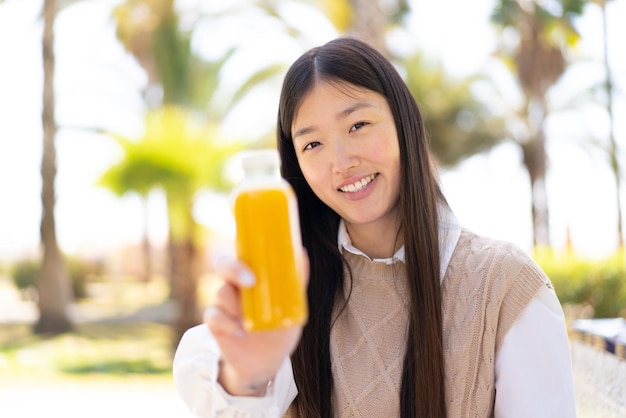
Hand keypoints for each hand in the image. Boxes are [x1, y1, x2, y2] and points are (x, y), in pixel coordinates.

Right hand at [205, 253, 308, 395]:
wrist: (267, 362)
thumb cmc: (280, 329)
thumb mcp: (292, 307)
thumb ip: (296, 282)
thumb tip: (301, 252)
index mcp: (251, 278)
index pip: (242, 255)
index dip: (242, 249)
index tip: (256, 258)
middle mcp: (235, 287)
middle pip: (224, 266)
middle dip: (234, 270)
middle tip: (250, 282)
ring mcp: (224, 305)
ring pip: (221, 292)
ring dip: (235, 304)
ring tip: (249, 320)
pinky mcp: (216, 324)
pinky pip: (213, 316)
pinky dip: (227, 323)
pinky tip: (240, 332)